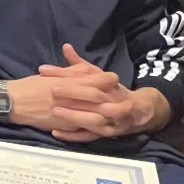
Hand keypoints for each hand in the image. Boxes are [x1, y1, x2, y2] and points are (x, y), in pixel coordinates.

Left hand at [35, 43, 165, 140]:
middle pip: (93, 97)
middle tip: (51, 90)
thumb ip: (79, 64)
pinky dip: (73, 136)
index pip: (88, 78)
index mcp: (108, 85)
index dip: (67, 75)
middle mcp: (111, 102)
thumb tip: (65, 46)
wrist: (138, 111)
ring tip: (54, 111)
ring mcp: (110, 120)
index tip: (45, 71)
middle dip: (73, 94)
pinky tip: (56, 132)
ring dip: (73, 116)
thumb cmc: (112, 91)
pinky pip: (90, 137)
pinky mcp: (106, 134)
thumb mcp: (98, 75)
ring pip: (93, 119)